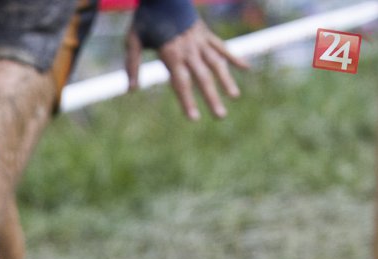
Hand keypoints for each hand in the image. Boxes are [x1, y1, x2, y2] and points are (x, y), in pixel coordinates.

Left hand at [127, 19, 248, 119]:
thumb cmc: (146, 19)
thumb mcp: (133, 40)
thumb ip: (132, 64)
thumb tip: (131, 89)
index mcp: (171, 53)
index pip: (181, 82)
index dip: (188, 101)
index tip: (194, 118)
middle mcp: (189, 49)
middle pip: (203, 77)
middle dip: (212, 97)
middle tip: (220, 116)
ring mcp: (200, 41)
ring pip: (216, 63)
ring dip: (227, 80)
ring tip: (234, 97)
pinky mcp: (206, 34)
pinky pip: (222, 47)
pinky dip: (234, 57)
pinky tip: (246, 68)